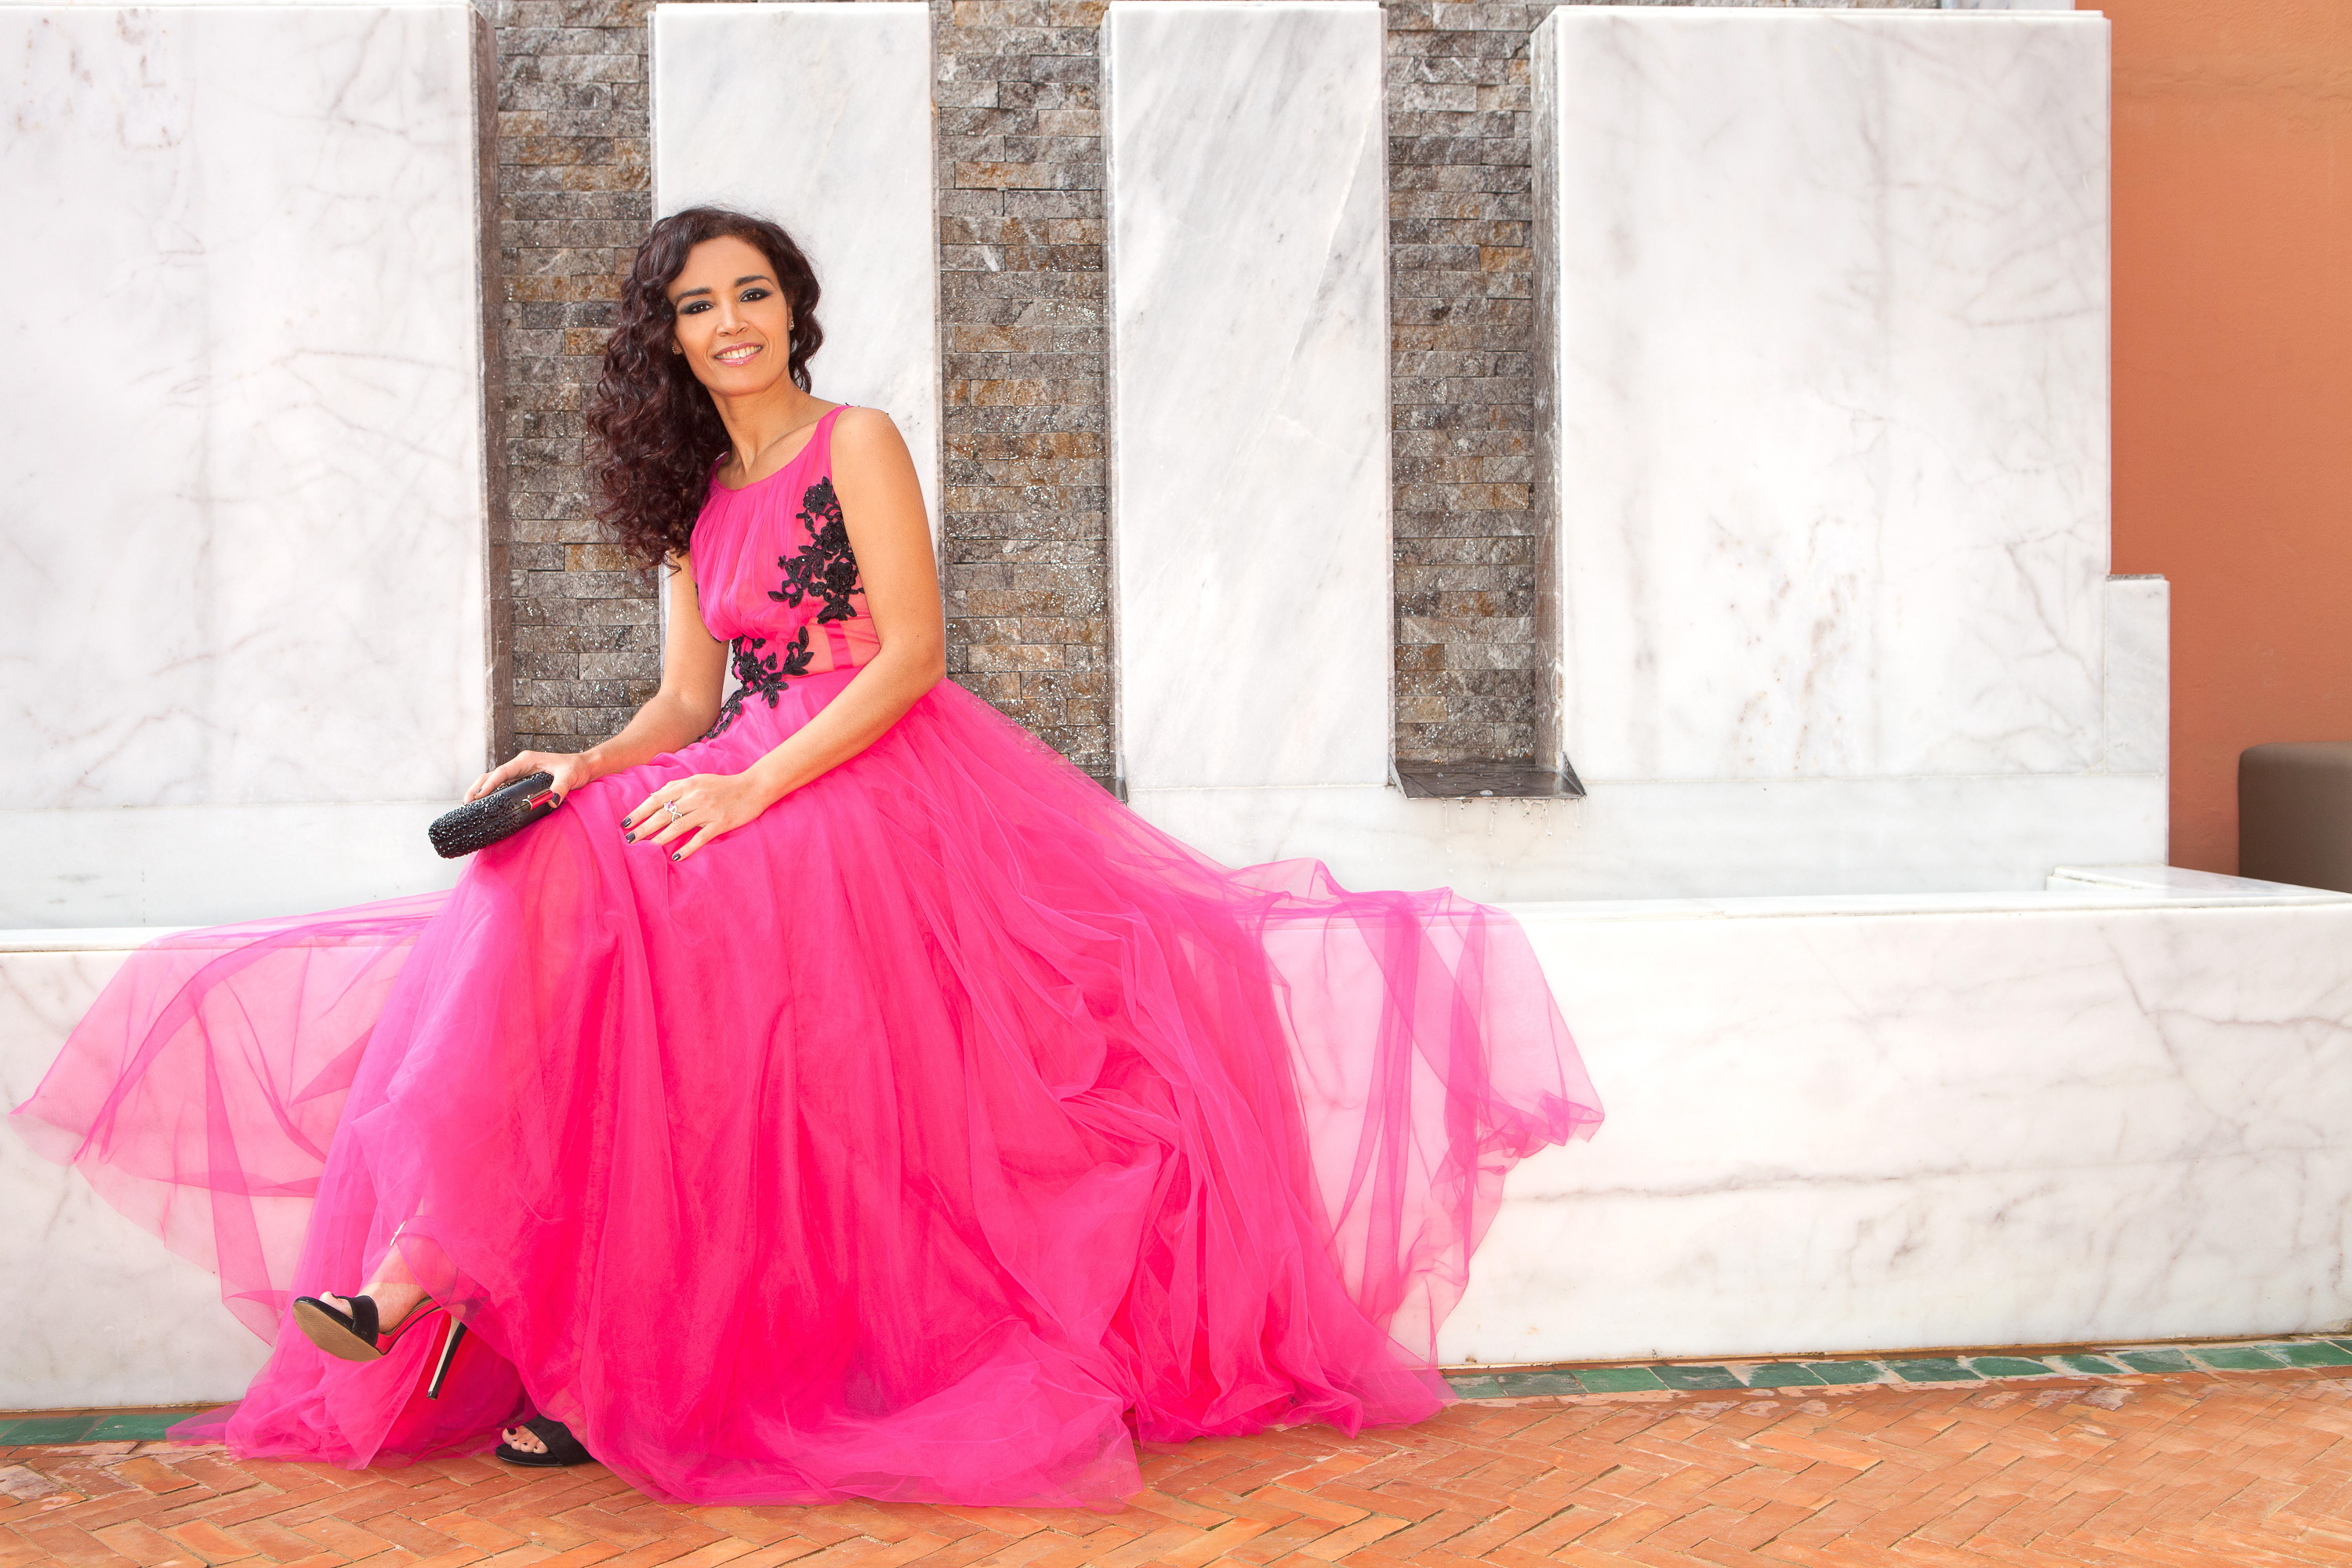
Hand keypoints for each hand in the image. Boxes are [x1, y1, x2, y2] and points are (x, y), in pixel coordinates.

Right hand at [468, 750, 595, 805]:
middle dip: (477, 788)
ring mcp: (520, 772)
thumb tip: (552, 801)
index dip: (489, 784)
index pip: (502, 772)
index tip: (479, 796)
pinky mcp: (523, 779)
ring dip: (481, 790)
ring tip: (469, 805)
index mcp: (526, 760)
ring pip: (495, 780)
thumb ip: (561, 788)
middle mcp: (520, 765)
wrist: (584, 766)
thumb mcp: (569, 777)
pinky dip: (492, 793)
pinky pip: (503, 786)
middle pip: (492, 775)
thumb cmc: (576, 768)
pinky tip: (486, 804)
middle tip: (465, 803)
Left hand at [621, 772, 776, 861]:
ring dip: (660, 838)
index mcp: (688, 784)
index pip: (657, 798)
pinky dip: (687, 848)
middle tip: (630, 839)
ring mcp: (708, 810)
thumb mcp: (698, 779)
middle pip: (664, 813)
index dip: (639, 811)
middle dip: (644, 827)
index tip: (625, 823)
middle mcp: (695, 796)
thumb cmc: (724, 785)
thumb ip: (677, 786)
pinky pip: (701, 837)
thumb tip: (654, 795)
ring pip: (679, 825)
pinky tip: (677, 857)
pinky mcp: (721, 822)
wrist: (754, 787)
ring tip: (646, 848)